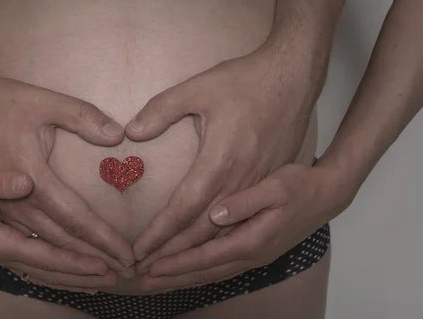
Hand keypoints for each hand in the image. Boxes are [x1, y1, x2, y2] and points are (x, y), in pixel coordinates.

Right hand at [0, 163, 118, 289]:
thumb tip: (25, 182)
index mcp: (3, 227)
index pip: (62, 236)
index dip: (94, 245)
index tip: (121, 254)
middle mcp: (5, 246)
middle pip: (57, 261)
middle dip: (91, 268)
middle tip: (125, 271)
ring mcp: (6, 249)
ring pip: (48, 269)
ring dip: (78, 275)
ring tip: (107, 278)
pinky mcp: (6, 246)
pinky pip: (38, 266)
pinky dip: (60, 271)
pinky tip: (77, 273)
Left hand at [125, 43, 325, 266]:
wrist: (294, 80)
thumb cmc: (246, 82)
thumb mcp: (198, 88)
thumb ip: (162, 109)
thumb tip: (132, 132)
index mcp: (220, 163)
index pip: (183, 210)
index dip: (159, 233)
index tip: (138, 251)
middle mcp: (240, 182)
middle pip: (203, 233)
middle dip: (173, 257)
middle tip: (146, 275)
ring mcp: (257, 185)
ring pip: (224, 234)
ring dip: (196, 256)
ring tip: (170, 273)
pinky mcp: (266, 182)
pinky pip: (242, 224)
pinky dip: (221, 244)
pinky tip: (207, 251)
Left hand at [137, 163, 348, 289]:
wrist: (327, 195)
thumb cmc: (299, 185)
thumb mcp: (275, 186)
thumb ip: (245, 201)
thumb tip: (216, 214)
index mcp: (252, 238)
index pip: (205, 255)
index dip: (175, 262)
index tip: (149, 265)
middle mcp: (251, 254)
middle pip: (204, 272)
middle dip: (171, 278)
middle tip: (141, 283)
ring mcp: (254, 255)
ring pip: (211, 273)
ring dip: (182, 279)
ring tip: (156, 282)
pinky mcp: (255, 250)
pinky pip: (220, 268)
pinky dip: (199, 273)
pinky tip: (185, 273)